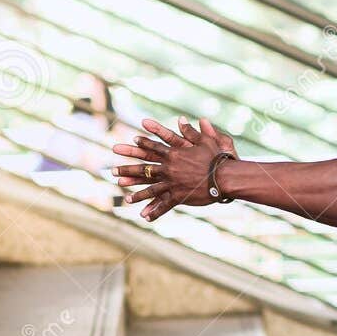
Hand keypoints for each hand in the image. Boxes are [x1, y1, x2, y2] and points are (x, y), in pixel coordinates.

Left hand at [113, 117, 237, 221]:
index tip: (131, 142)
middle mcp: (168, 168)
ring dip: (137, 194)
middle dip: (127, 170)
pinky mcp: (178, 196)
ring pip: (150, 189)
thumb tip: (181, 118)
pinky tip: (145, 217)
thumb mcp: (205, 140)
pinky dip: (155, 211)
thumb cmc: (217, 158)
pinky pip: (164, 204)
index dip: (142, 144)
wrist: (224, 177)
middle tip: (112, 172)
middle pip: (144, 169)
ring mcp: (171, 183)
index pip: (154, 148)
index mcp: (173, 154)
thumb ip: (191, 130)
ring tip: (126, 199)